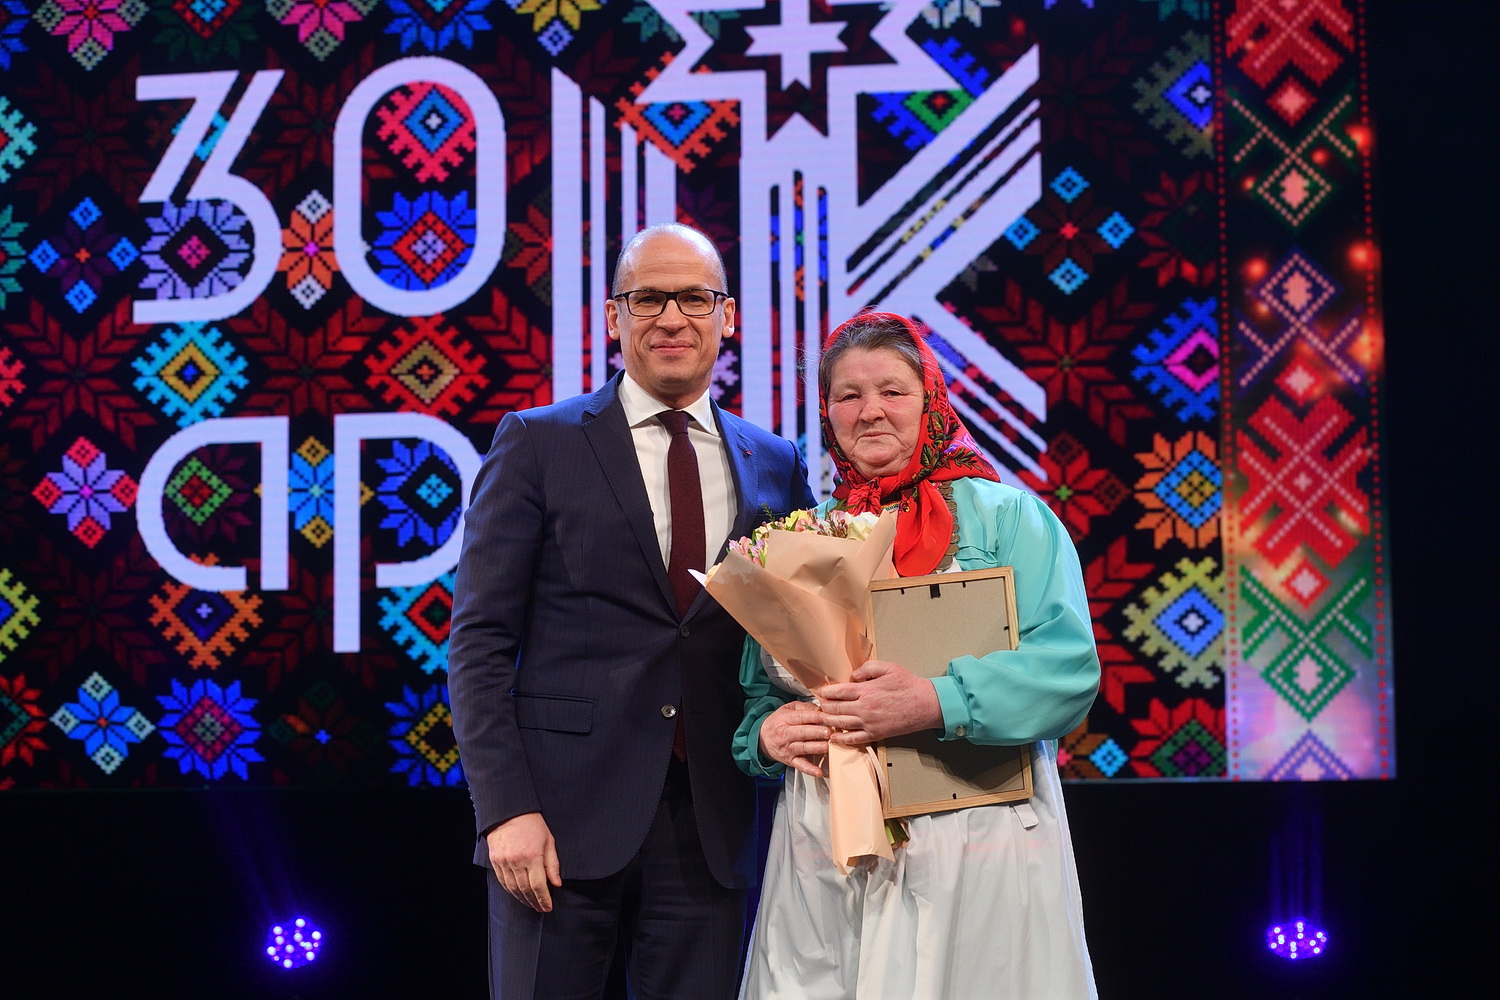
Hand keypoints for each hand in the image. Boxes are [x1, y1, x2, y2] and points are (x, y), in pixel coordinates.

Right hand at [487, 812, 561, 912]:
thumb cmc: (532, 824)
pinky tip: (517, 895)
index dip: (544, 899)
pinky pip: (503, 882)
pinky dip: (511, 891)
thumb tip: (556, 883)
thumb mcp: (548, 841)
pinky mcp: (495, 861)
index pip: (538, 885)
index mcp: (532, 856)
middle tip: (541, 909)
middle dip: (534, 902)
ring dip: (522, 899)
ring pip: (513, 888)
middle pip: (525, 890)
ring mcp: (504, 862)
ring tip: (531, 904)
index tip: (548, 907)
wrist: (509, 812)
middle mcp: (516, 861)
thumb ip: (552, 864)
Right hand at [758, 700, 830, 776]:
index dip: (816, 716)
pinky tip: (818, 772)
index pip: (802, 717)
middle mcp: (786, 734)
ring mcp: (788, 748)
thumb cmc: (778, 722)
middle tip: (829, 732)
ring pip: (803, 748)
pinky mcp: (790, 760)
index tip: (827, 716)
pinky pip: (800, 765)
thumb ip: (805, 707)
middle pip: (803, 733)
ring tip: (826, 747)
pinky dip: (809, 769)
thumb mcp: (788, 709)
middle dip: (817, 732)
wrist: (761, 738)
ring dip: (815, 748)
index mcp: (786, 719)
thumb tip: (821, 708)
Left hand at [819, 659, 942, 744]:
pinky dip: (842, 740)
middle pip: (836, 709)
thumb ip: (868, 668)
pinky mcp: (876, 734)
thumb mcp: (889, 668)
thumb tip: (853, 675)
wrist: (926, 705)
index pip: (839, 692)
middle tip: (818, 705)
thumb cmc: (909, 685)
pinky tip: (834, 738)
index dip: (827, 692)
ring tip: (821, 719)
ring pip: (841, 724)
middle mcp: (864, 708)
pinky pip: (854, 739)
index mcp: (866, 691)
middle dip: (824, 707)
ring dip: (828, 722)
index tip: (821, 692)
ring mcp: (869, 723)